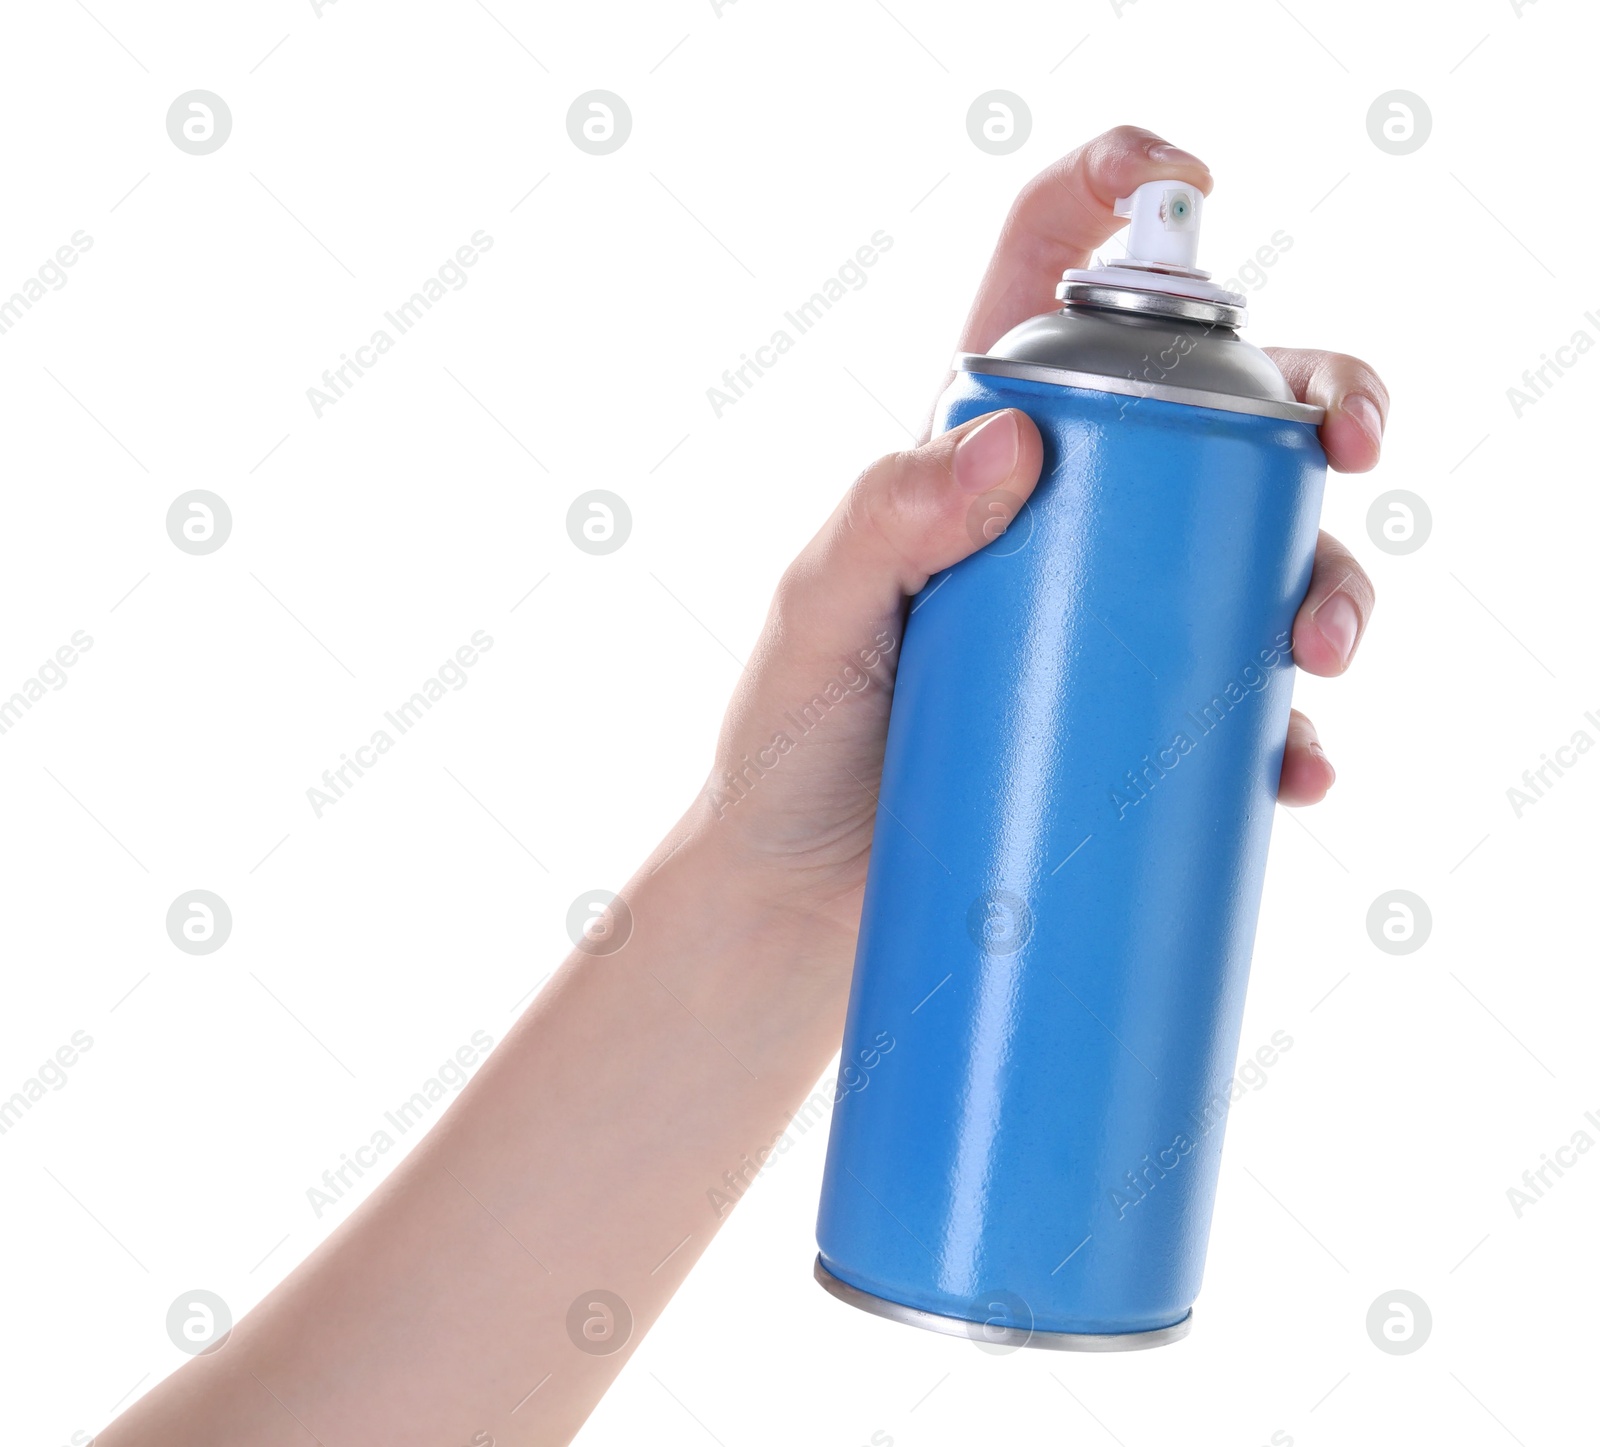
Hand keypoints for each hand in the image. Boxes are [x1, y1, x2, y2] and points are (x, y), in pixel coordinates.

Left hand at [695, 125, 1382, 936]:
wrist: (800, 905)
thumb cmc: (787, 749)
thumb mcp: (812, 623)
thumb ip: (876, 525)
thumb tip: (1016, 442)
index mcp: (978, 455)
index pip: (1048, 285)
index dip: (1118, 199)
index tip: (1189, 188)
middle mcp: (1068, 520)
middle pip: (1219, 415)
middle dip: (1319, 406)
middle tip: (1349, 450)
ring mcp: (1115, 625)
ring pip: (1265, 556)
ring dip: (1332, 580)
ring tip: (1316, 653)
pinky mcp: (1141, 729)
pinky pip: (1247, 710)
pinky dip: (1292, 733)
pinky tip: (1297, 767)